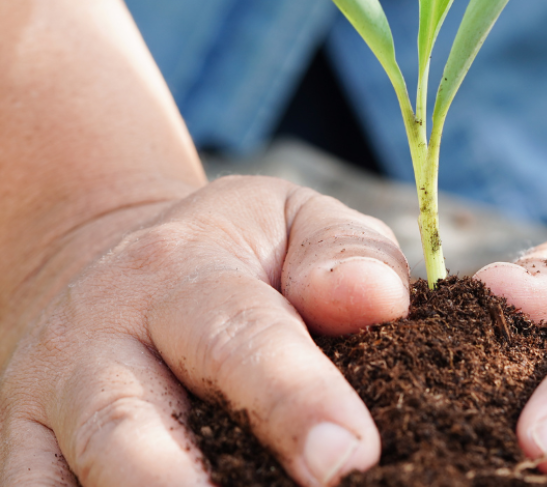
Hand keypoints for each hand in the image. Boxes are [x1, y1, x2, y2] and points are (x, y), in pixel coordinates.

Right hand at [0, 176, 411, 486]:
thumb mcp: (296, 222)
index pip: (240, 336)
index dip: (295, 400)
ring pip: (78, 474)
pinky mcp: (27, 448)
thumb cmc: (242, 255)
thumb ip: (347, 252)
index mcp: (181, 270)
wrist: (118, 270)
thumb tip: (376, 299)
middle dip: (187, 486)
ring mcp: (53, 400)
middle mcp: (99, 336)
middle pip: (131, 424)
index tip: (350, 454)